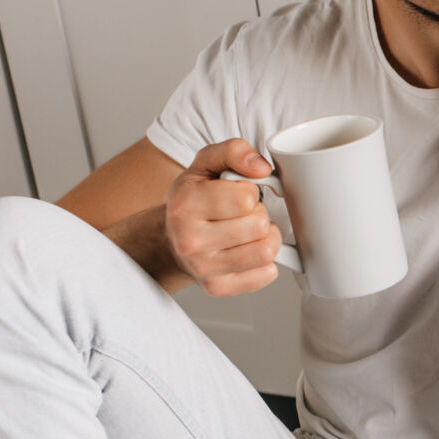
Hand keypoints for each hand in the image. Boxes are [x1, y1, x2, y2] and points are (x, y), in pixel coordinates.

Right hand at [165, 139, 283, 295]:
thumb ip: (234, 152)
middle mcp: (190, 239)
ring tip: (248, 231)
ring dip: (266, 238)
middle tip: (241, 215)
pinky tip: (247, 251)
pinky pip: (266, 274)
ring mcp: (203, 267)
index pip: (246, 198)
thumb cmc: (194, 199)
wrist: (171, 239)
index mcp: (185, 204)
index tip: (237, 194)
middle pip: (259, 225)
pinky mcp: (217, 287)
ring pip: (265, 251)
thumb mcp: (206, 164)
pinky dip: (265, 262)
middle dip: (258, 215)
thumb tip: (261, 168)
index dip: (249, 192)